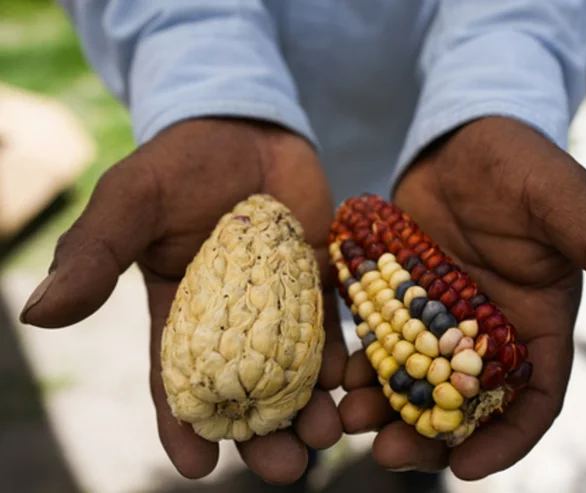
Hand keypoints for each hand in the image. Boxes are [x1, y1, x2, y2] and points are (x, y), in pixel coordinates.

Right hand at [19, 118, 346, 483]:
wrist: (246, 128)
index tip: (196, 466)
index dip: (184, 426)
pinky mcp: (320, 282)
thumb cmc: (181, 163)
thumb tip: (37, 315)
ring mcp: (281, 304)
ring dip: (311, 407)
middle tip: (286, 468)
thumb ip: (94, 254)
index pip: (178, 382)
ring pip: (296, 371)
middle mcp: (233, 321)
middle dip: (263, 434)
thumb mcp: (131, 202)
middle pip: (247, 392)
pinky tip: (351, 378)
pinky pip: (333, 327)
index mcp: (180, 314)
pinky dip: (342, 355)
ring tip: (325, 435)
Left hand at [339, 116, 585, 478]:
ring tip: (350, 418)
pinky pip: (376, 341)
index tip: (466, 467)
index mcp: (536, 322)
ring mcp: (438, 317)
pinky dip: (358, 362)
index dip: (505, 438)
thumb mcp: (563, 200)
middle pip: (461, 402)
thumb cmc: (519, 163)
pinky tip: (334, 374)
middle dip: (428, 434)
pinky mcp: (397, 297)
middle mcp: (486, 329)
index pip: (532, 398)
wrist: (460, 136)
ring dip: (384, 406)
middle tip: (387, 452)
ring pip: (412, 379)